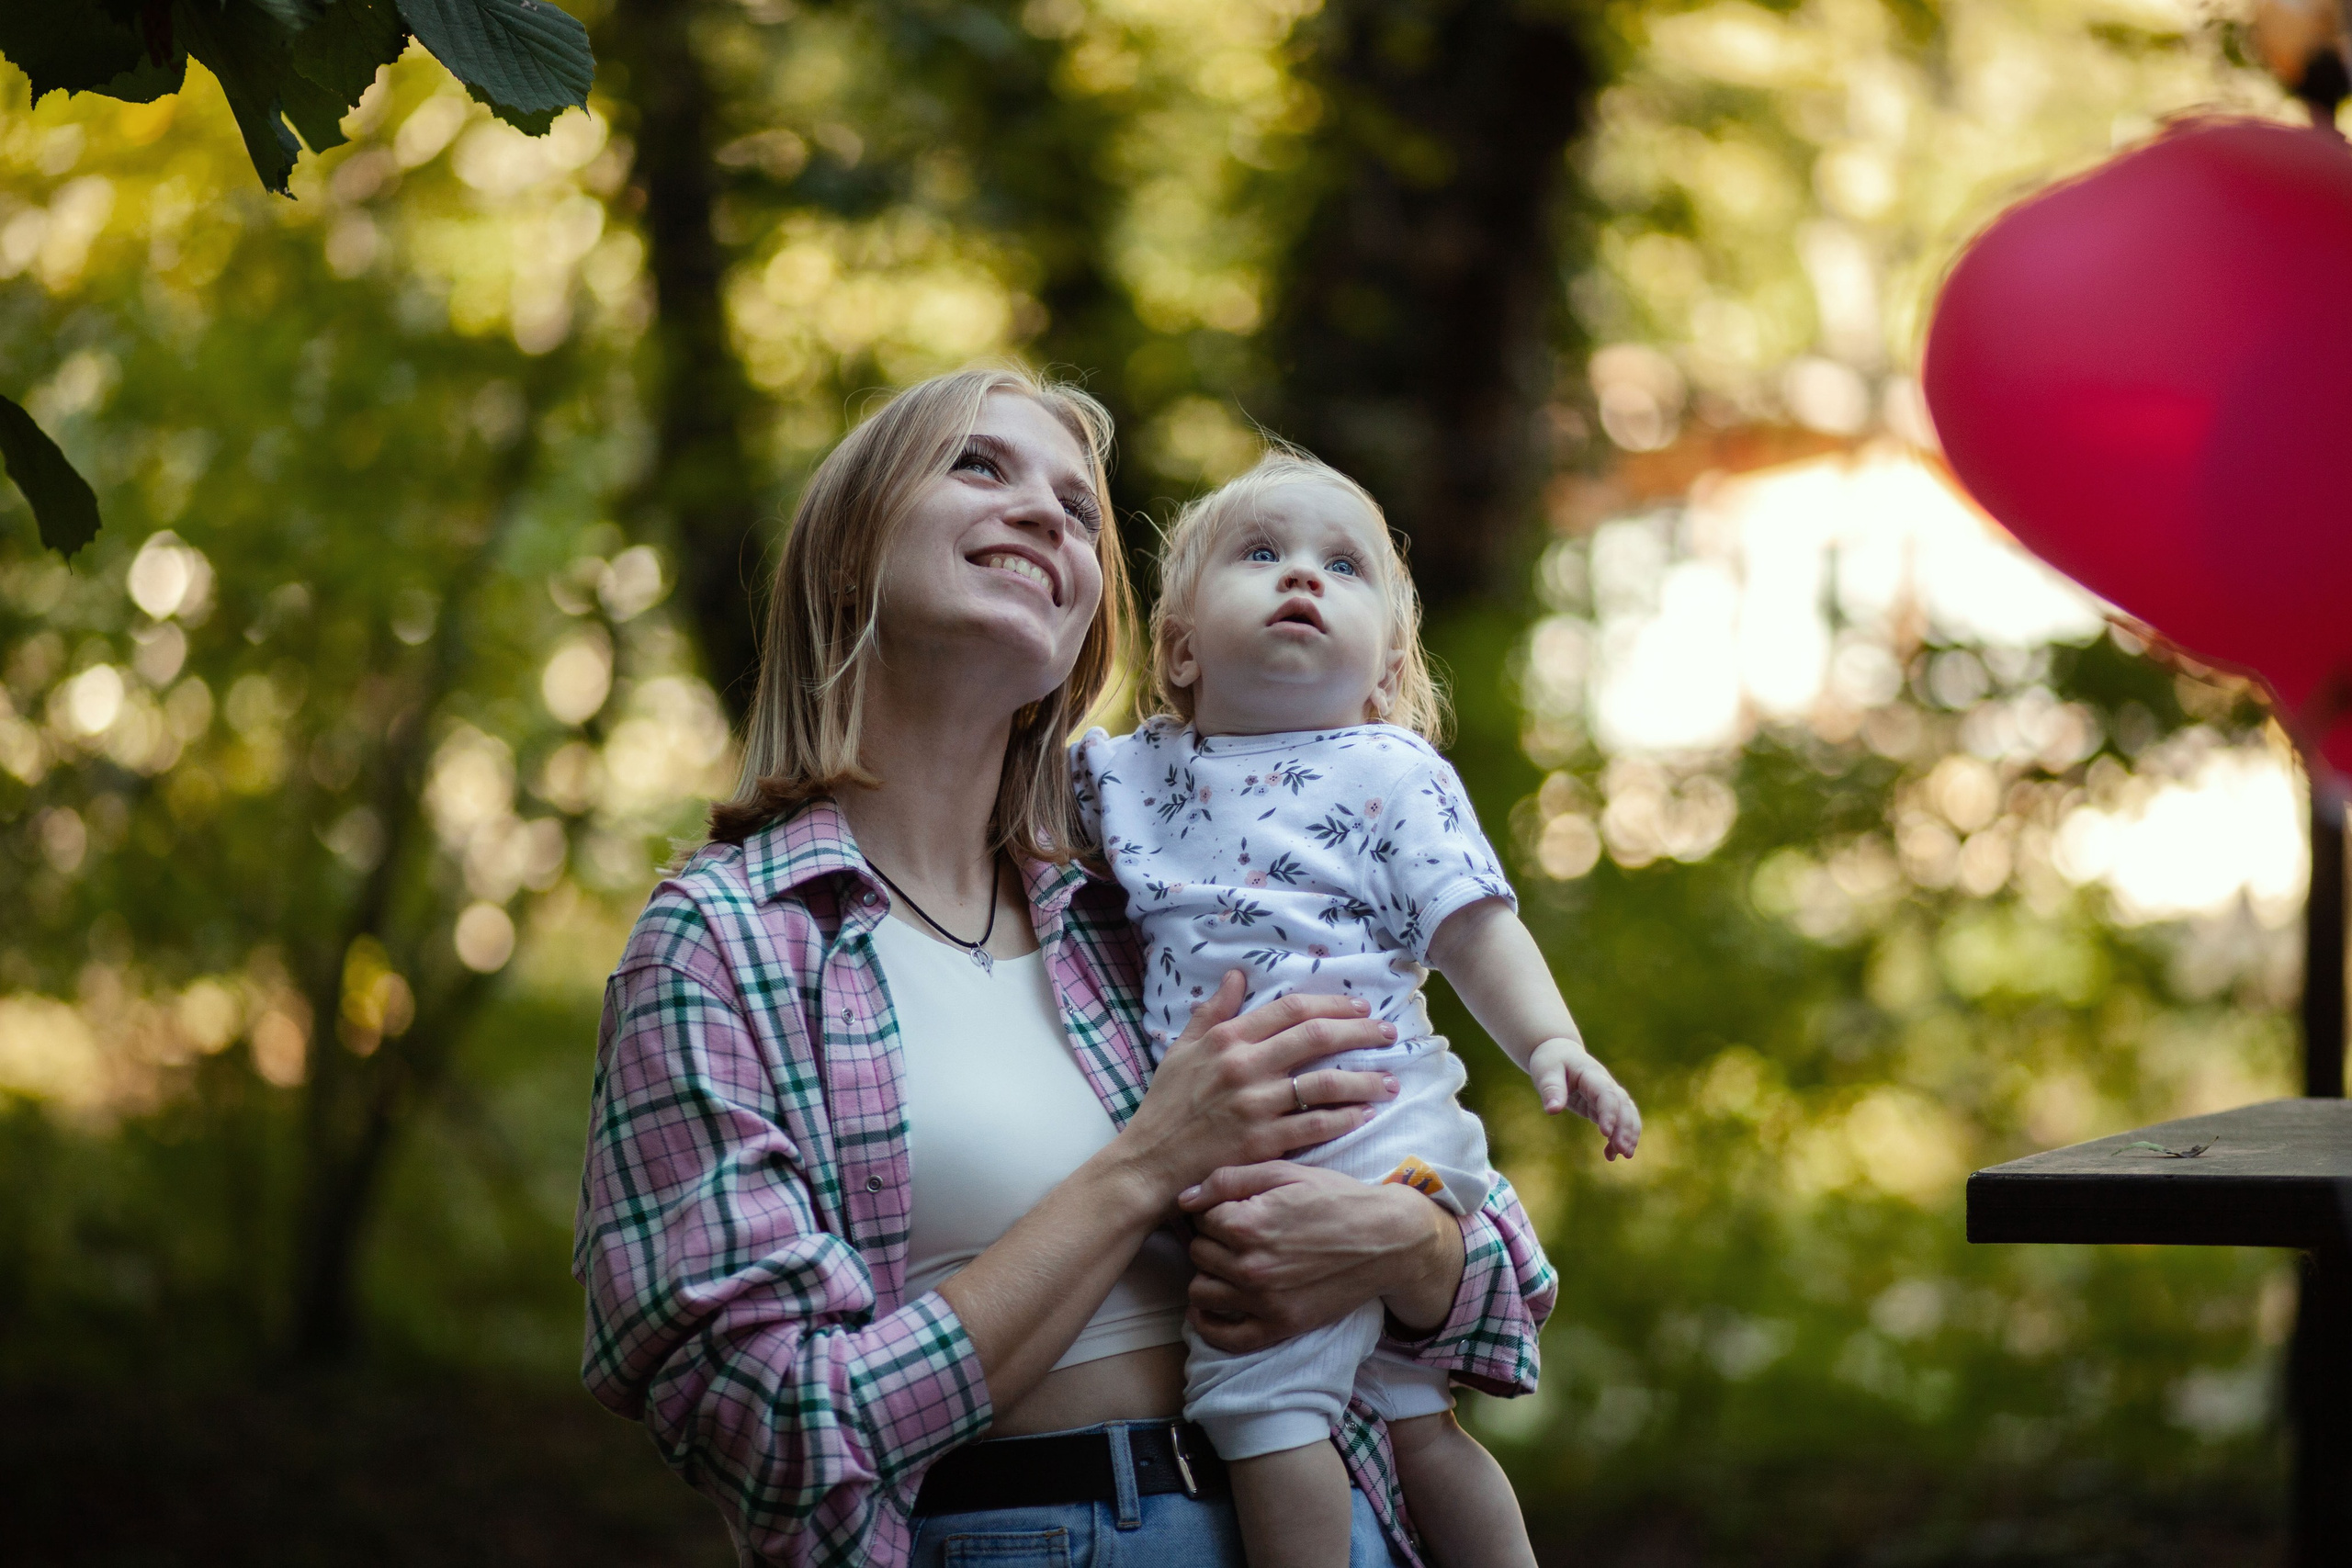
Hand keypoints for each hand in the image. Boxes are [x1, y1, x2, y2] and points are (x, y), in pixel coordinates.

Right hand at [1116, 971, 1398, 1197]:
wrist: (1150, 1162)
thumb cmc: (1165, 1105)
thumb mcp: (1182, 1049)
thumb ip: (1213, 1011)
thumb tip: (1237, 975)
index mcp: (1228, 1038)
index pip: (1291, 1009)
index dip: (1332, 1005)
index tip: (1360, 1009)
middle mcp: (1245, 1066)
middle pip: (1317, 1038)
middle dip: (1361, 1033)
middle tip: (1389, 1034)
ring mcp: (1256, 1105)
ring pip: (1325, 1083)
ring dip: (1364, 1079)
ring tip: (1391, 1081)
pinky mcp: (1263, 1142)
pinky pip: (1316, 1125)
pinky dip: (1345, 1118)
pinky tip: (1365, 1114)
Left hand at [1176, 1162, 1463, 1352]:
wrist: (1386, 1240)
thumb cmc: (1336, 1199)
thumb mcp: (1285, 1173)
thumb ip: (1229, 1181)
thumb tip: (1184, 1199)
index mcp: (1248, 1224)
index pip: (1201, 1219)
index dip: (1217, 1210)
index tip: (1237, 1208)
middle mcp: (1250, 1267)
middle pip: (1198, 1253)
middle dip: (1213, 1240)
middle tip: (1238, 1234)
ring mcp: (1264, 1302)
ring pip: (1200, 1291)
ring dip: (1210, 1275)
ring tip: (1232, 1262)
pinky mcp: (1279, 1326)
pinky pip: (1223, 1336)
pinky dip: (1210, 1322)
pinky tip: (1216, 1304)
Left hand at [1530, 1036, 1639, 1159]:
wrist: (1559, 1052)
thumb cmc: (1552, 1060)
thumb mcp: (1546, 1071)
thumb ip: (1551, 1089)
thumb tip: (1552, 1111)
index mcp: (1591, 1074)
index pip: (1606, 1093)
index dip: (1609, 1112)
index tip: (1605, 1133)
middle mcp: (1605, 1084)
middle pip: (1622, 1105)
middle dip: (1625, 1128)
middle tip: (1623, 1151)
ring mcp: (1608, 1094)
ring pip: (1627, 1113)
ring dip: (1629, 1133)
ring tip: (1624, 1155)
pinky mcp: (1604, 1105)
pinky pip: (1619, 1120)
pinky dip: (1618, 1136)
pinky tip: (1610, 1155)